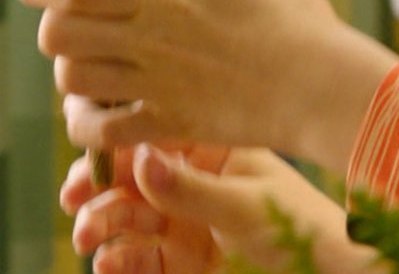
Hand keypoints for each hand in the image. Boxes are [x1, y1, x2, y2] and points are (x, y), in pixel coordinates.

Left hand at [3, 0, 398, 169]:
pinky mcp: (166, 125)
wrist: (319, 83)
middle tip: (80, 22)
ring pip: (71, 80)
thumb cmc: (290, 16)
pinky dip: (88, 122)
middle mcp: (147, 40)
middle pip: (58, 33)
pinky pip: (98, 132)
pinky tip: (103, 111)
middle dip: (57, 23)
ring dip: (74, 70)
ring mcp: (153, 86)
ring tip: (98, 64)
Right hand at [65, 142, 375, 273]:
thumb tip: (138, 156)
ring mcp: (185, 223)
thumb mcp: (244, 205)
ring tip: (89, 237)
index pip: (154, 138)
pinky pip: (138, 259)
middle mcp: (193, 183)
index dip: (116, 144)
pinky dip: (118, 261)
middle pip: (129, 179)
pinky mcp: (181, 262)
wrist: (325, 273)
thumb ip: (190, 188)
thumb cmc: (299, 228)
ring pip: (126, 219)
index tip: (87, 151)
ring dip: (100, 224)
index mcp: (213, 152)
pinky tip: (107, 264)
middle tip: (74, 198)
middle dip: (96, 188)